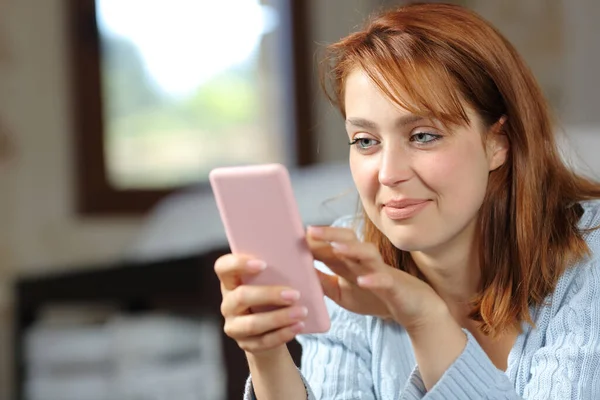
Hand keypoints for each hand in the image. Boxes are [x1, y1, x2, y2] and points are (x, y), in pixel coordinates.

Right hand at [214, 254, 307, 353]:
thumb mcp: (271, 282)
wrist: (271, 330)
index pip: (223, 267)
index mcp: (231, 282)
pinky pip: (264, 341)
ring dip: (279, 317)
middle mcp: (228, 303)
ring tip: (301, 312)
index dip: (238, 263)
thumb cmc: (272, 298)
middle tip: (295, 294)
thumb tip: (303, 256)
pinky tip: (298, 326)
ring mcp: (234, 326)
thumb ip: (279, 270)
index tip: (263, 264)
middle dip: (269, 295)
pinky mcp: (246, 344)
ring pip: (252, 323)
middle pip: (241, 296)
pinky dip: (283, 334)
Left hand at [307, 226, 446, 330]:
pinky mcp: (394, 286)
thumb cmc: (373, 296)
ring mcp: (380, 271)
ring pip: (367, 253)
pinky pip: (384, 280)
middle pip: (348, 240)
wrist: (411, 308)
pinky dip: (374, 279)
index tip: (291, 235)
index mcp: (350, 261)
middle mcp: (364, 261)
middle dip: (329, 234)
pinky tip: (362, 281)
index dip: (313, 240)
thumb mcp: (341, 292)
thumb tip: (297, 273)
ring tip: (335, 248)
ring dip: (352, 249)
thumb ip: (321, 282)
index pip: (330, 246)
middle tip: (309, 231)